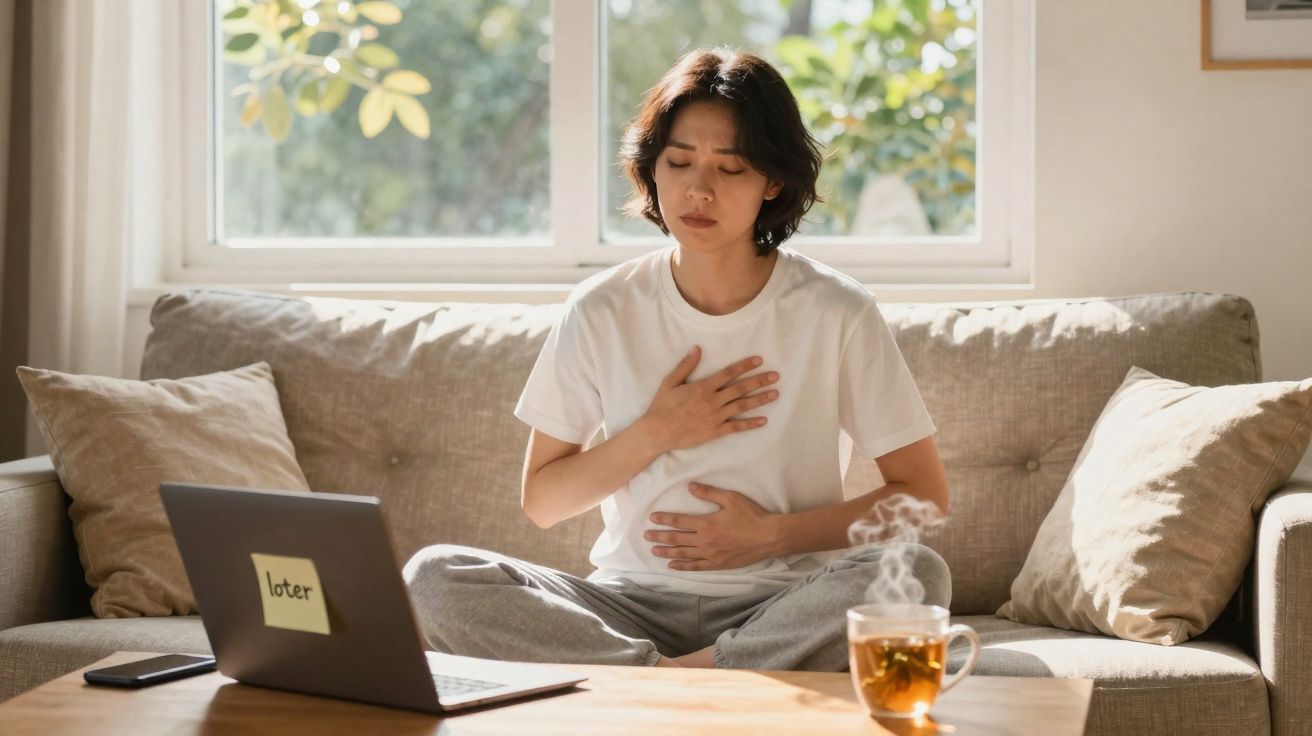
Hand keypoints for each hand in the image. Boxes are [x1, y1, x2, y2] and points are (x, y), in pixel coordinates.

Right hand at [641, 346, 779, 454]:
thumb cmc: (662, 406)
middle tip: (775, 376)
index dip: (745, 366)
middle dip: (759, 381)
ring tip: (775, 394)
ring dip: (760, 400)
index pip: (729, 373)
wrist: (657, 432)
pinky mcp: (714, 432)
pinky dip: (750, 424)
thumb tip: (697, 349)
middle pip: (740, 388)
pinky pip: (736, 427)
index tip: (759, 360)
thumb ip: (685, 366)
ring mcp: (715, 417)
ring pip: (742, 406)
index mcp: (703, 387)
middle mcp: (712, 401)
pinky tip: (763, 420)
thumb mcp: (670, 382)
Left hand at [644, 482, 782, 570]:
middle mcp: (705, 540)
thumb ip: (708, 493)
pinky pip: (696, 567)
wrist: (768, 537)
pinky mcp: (718, 564)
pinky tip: (672, 566)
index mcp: (706, 523)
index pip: (679, 521)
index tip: (652, 518)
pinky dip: (683, 566)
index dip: (664, 520)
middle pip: (677, 539)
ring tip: (653, 551)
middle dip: (660, 536)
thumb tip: (690, 486)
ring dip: (667, 552)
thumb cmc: (751, 516)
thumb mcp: (730, 498)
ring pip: (683, 554)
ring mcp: (710, 554)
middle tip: (646, 536)